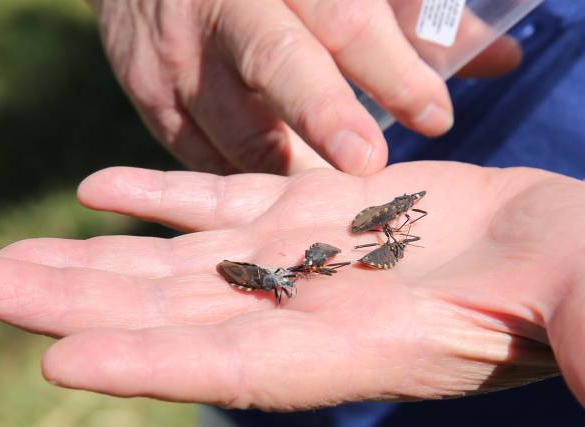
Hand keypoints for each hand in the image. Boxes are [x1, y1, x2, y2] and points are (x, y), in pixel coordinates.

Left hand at [0, 163, 584, 409]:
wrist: (557, 245)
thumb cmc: (575, 280)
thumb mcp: (582, 311)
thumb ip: (579, 332)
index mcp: (363, 347)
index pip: (239, 366)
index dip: (150, 366)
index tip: (58, 360)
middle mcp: (308, 310)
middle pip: (170, 315)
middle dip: (73, 304)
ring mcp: (298, 256)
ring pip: (172, 259)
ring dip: (89, 258)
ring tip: (7, 254)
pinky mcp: (307, 209)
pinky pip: (215, 202)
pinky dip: (154, 197)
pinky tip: (96, 186)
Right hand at [88, 0, 520, 174]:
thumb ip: (416, 17)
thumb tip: (503, 60)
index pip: (342, 17)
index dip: (390, 68)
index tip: (435, 115)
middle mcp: (223, 9)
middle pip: (277, 63)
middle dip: (324, 118)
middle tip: (367, 169)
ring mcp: (177, 58)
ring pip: (236, 130)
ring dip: (288, 173)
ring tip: (328, 205)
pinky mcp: (149, 100)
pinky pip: (200, 158)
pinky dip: (242, 184)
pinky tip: (272, 200)